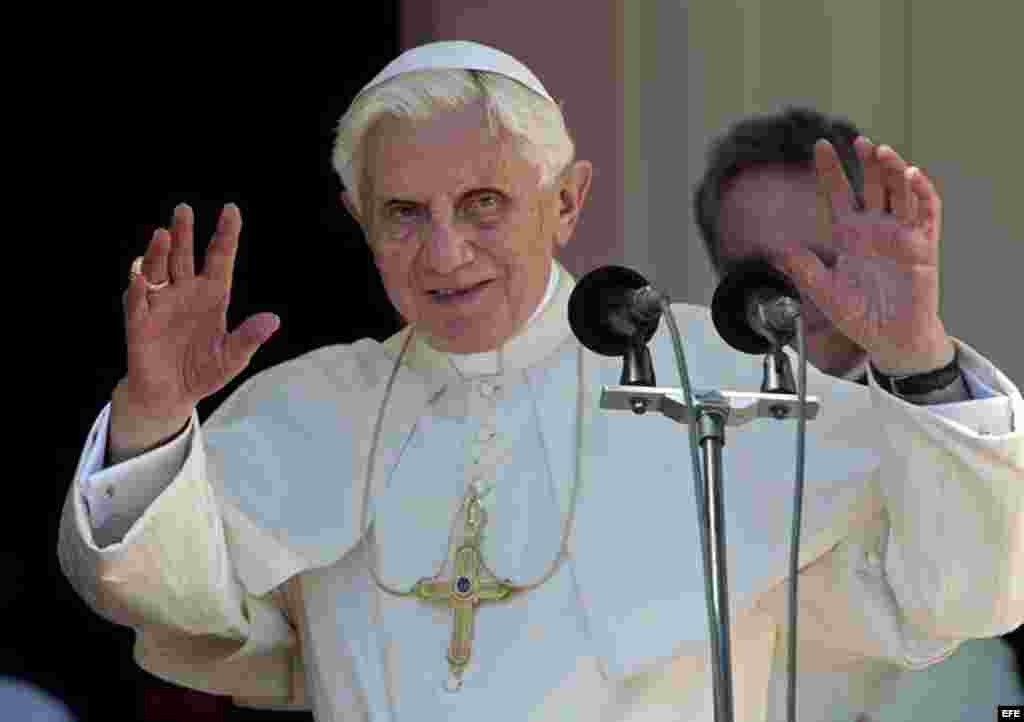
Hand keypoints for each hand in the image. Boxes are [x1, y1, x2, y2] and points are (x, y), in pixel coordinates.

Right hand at [111, 203, 279, 454]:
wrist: (171, 396)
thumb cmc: (203, 372)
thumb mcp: (232, 358)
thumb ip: (249, 338)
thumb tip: (272, 320)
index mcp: (212, 296)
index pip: (219, 258)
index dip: (225, 235)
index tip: (231, 210)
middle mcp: (185, 293)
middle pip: (184, 256)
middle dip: (184, 233)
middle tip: (185, 210)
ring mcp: (161, 304)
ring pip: (158, 270)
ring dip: (159, 253)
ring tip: (164, 234)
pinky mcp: (140, 322)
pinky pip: (138, 300)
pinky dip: (138, 288)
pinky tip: (141, 275)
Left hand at [776, 137, 953, 373]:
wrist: (890, 340)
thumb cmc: (859, 316)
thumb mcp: (823, 292)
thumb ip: (802, 269)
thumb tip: (776, 249)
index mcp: (848, 234)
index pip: (838, 193)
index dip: (830, 170)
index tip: (820, 147)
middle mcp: (874, 228)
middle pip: (871, 184)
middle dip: (866, 161)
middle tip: (857, 140)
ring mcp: (900, 234)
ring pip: (899, 191)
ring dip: (893, 169)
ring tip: (882, 151)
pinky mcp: (923, 245)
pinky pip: (926, 212)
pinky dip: (921, 191)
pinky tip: (912, 175)